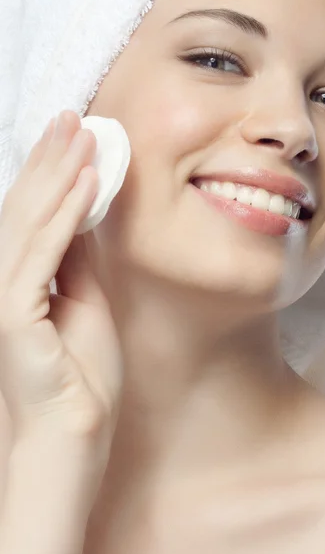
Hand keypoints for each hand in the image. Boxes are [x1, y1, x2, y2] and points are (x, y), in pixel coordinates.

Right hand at [0, 110, 122, 459]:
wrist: (71, 437)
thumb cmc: (78, 377)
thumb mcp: (85, 301)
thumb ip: (78, 258)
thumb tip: (85, 211)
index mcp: (21, 278)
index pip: (33, 214)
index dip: (50, 172)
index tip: (72, 135)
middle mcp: (4, 281)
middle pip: (26, 208)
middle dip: (50, 159)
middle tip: (71, 117)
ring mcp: (4, 297)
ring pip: (30, 222)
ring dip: (58, 175)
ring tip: (82, 135)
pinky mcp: (12, 316)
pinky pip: (43, 254)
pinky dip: (66, 215)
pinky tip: (87, 183)